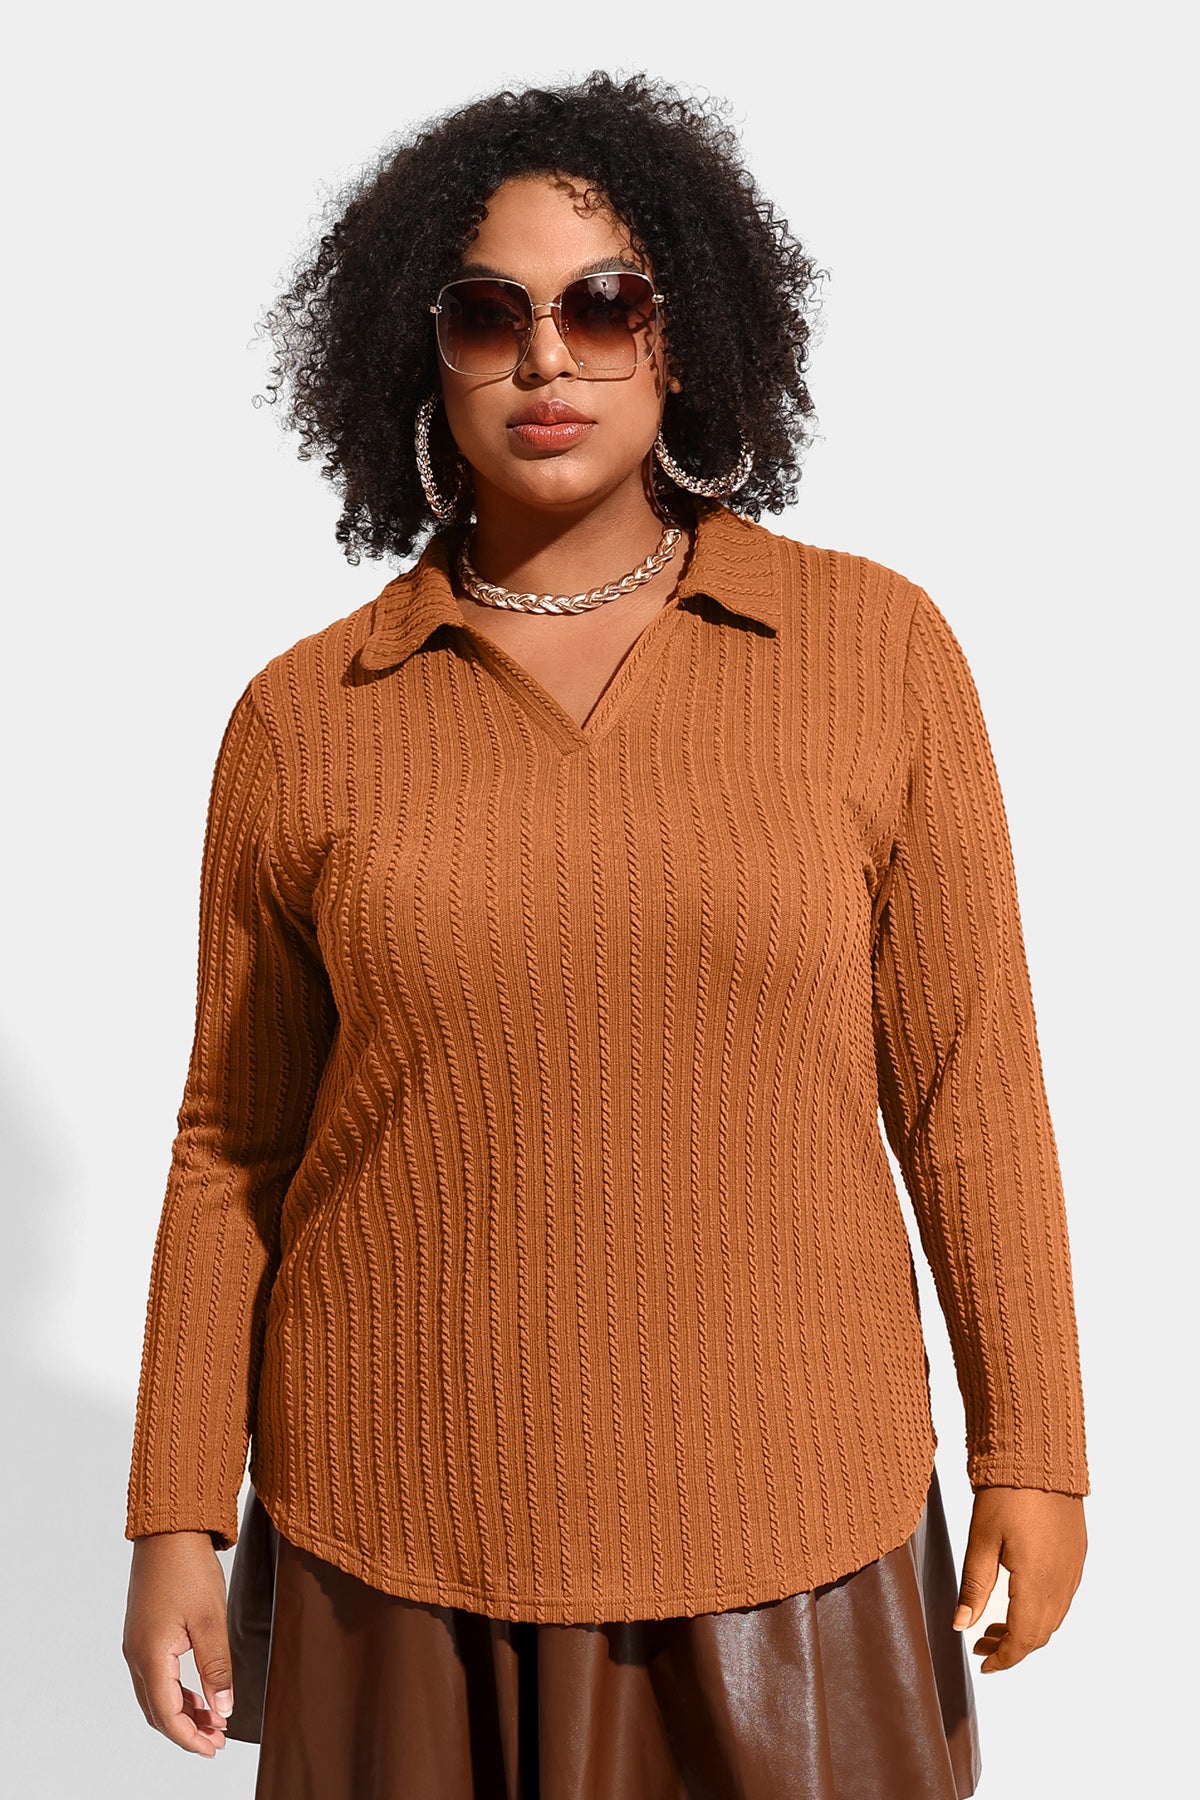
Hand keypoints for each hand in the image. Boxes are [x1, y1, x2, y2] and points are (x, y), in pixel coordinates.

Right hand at [122, 1531, 235, 1755]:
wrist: (169, 1529)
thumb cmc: (188, 1568)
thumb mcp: (211, 1619)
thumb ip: (217, 1668)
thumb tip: (223, 1710)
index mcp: (150, 1655)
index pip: (166, 1713)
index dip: (190, 1737)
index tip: (215, 1747)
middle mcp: (136, 1654)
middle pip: (157, 1710)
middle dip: (187, 1730)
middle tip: (218, 1740)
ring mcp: (136, 1644)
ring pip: (155, 1695)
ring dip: (182, 1712)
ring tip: (214, 1721)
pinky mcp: (143, 1633)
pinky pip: (155, 1676)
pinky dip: (176, 1692)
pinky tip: (199, 1693)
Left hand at [952, 1486, 1086, 1672]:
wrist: (1040, 1455)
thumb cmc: (1006, 1494)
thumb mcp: (981, 1540)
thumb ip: (974, 1586)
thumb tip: (962, 1626)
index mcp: (1038, 1582)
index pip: (1024, 1638)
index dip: (1004, 1657)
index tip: (984, 1665)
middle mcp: (1063, 1581)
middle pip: (1041, 1632)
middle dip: (1012, 1646)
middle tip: (981, 1643)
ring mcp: (1074, 1567)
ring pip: (1054, 1616)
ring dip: (1027, 1628)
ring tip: (993, 1624)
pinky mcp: (1077, 1553)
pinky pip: (1063, 1595)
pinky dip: (1041, 1608)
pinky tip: (1018, 1598)